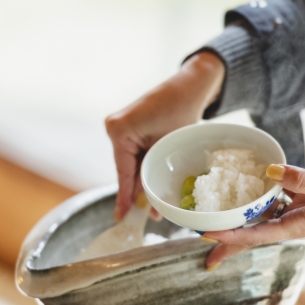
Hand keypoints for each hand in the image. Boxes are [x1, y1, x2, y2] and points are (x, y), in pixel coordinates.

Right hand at [105, 52, 224, 219]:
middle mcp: (114, 128)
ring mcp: (119, 127)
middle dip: (135, 191)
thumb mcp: (167, 148)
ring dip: (140, 181)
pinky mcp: (127, 128)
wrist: (190, 86)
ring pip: (129, 164)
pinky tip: (149, 185)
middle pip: (124, 169)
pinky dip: (142, 168)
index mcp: (119, 130)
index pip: (122, 171)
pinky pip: (133, 155)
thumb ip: (152, 174)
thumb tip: (147, 205)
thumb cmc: (183, 112)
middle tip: (140, 217)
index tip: (121, 217)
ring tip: (150, 206)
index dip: (124, 197)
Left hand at [202, 164, 304, 268]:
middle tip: (201, 251)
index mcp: (297, 227)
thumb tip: (269, 170)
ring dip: (236, 223)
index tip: (206, 236)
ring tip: (211, 224)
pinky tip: (241, 194)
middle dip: (227, 244)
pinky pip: (271, 204)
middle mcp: (291, 225)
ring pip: (258, 221)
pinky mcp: (300, 204)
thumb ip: (302, 180)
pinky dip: (255, 202)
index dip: (230, 236)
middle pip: (251, 236)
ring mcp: (295, 216)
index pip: (255, 235)